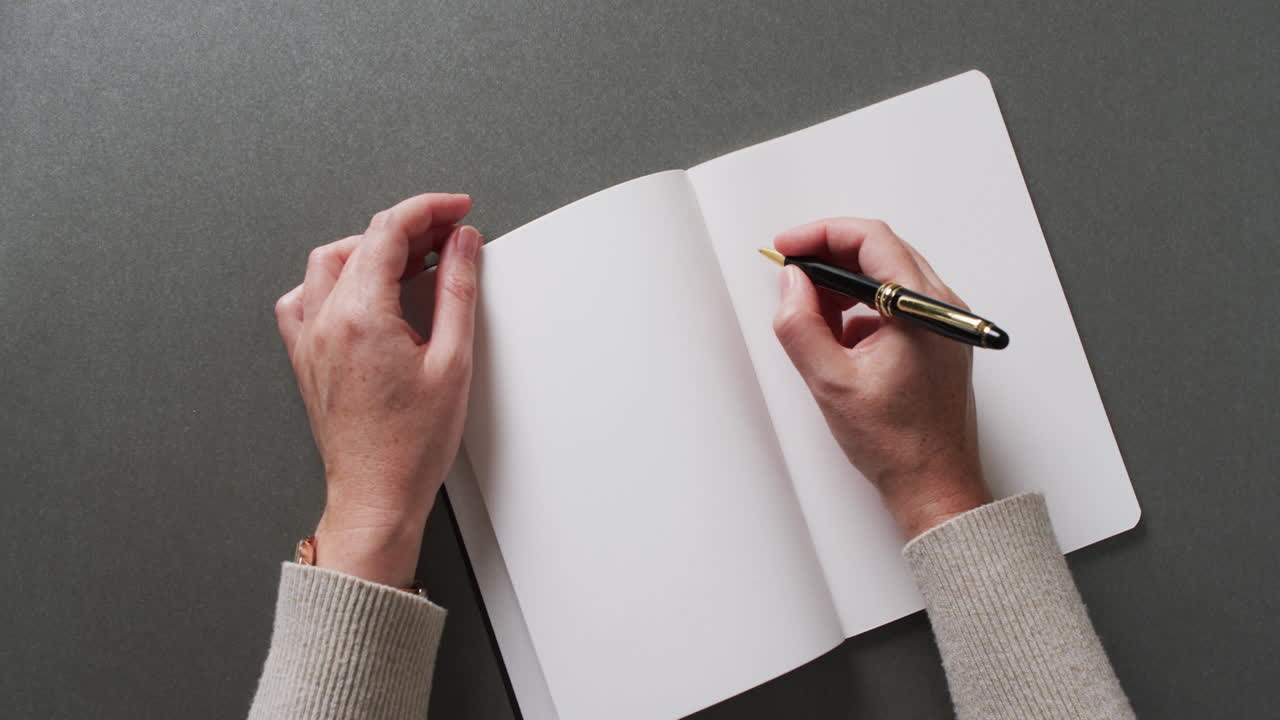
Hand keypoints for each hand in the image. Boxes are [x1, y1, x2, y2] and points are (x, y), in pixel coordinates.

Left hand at [274, 193, 480, 586]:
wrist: (375, 495)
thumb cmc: (411, 446)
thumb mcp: (453, 361)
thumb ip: (457, 291)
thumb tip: (461, 245)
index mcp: (361, 316)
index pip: (388, 230)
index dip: (428, 209)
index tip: (456, 210)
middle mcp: (326, 322)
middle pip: (360, 242)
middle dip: (406, 227)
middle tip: (446, 234)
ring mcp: (309, 339)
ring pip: (329, 263)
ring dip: (370, 249)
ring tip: (412, 260)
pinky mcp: (306, 357)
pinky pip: (305, 298)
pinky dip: (335, 282)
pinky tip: (365, 293)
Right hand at [771, 218, 989, 538]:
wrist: (934, 486)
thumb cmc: (897, 443)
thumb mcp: (831, 383)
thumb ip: (801, 326)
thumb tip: (790, 284)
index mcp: (921, 308)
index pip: (870, 239)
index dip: (821, 235)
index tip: (787, 248)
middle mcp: (940, 307)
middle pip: (881, 251)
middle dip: (829, 257)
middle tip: (791, 274)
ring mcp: (942, 324)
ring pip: (886, 277)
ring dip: (843, 284)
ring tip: (809, 312)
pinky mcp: (935, 340)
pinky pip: (893, 304)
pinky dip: (859, 308)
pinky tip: (837, 340)